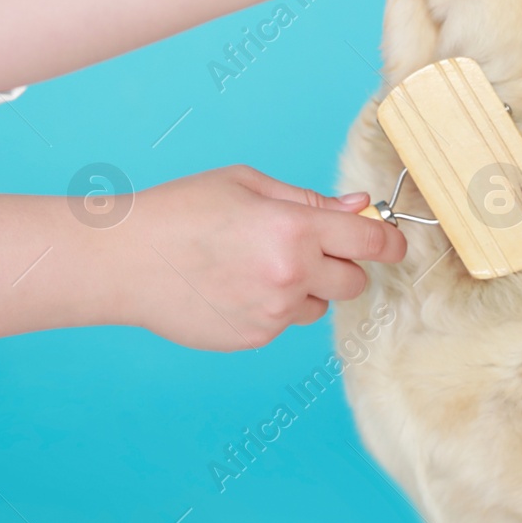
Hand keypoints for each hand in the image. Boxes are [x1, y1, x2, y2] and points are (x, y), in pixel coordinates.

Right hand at [111, 165, 406, 350]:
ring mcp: (273, 313)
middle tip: (308, 246)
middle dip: (343, 264)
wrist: (126, 261)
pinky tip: (232, 285)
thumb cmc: (181, 210)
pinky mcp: (254, 338)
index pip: (370, 242)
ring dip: (305, 287)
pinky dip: (271, 306)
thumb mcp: (246, 184)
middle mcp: (291, 276)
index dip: (391, 240)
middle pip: (354, 281)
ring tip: (253, 264)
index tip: (395, 241)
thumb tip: (359, 207)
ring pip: (318, 304)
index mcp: (294, 229)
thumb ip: (308, 200)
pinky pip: (283, 322)